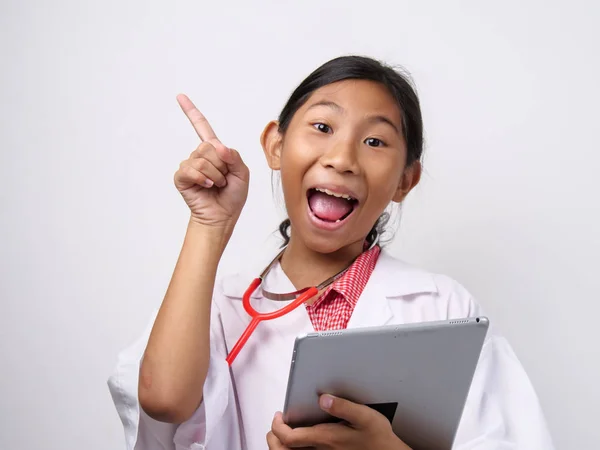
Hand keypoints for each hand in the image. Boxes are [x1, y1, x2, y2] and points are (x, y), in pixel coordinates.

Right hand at [174, 94, 249, 228]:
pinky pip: (191, 170)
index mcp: (215, 151)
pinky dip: (203, 179)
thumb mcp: (242, 173)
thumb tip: (218, 147)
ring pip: (202, 159)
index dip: (191, 111)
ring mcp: (189, 166)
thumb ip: (234, 157)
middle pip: (208, 146)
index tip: (180, 96)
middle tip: (223, 180)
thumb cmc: (233, 196)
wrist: (222, 217)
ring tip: (216, 186)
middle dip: (221, 165)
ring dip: (215, 175)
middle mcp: (200, 156)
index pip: (201, 127)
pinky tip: (207, 187)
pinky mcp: (182, 178)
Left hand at [267, 394, 411, 449]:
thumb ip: (343, 406)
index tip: (278, 415)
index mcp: (325, 438)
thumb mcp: (365, 417)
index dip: (278, 427)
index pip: (290, 438)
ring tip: (281, 432)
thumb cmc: (377, 437)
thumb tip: (323, 398)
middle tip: (275, 424)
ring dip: (281, 446)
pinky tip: (298, 441)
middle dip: (274, 438)